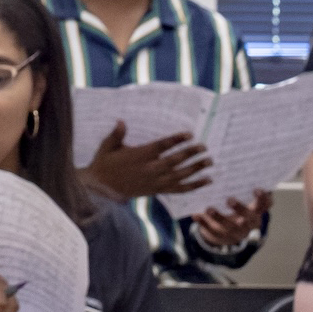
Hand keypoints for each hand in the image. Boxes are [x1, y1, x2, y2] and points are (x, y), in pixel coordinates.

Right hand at [87, 123, 211, 200]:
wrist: (102, 188)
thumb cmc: (105, 164)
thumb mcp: (107, 147)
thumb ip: (116, 134)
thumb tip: (121, 121)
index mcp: (139, 156)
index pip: (162, 146)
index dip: (176, 140)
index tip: (189, 134)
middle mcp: (150, 169)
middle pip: (175, 160)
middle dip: (191, 153)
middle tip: (204, 147)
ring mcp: (155, 181)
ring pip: (180, 175)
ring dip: (196, 168)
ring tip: (209, 161)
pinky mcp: (158, 190)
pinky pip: (180, 189)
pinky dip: (195, 185)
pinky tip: (207, 180)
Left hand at [194, 189, 271, 247]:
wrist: (226, 234)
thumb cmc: (236, 210)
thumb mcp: (243, 201)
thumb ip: (242, 189)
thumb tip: (239, 166)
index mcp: (256, 212)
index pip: (265, 205)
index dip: (263, 198)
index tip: (257, 189)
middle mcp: (248, 223)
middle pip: (248, 217)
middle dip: (239, 208)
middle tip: (229, 200)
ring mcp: (235, 232)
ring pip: (228, 226)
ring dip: (219, 217)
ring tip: (209, 209)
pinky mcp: (220, 237)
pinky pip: (211, 231)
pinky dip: (203, 223)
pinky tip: (196, 215)